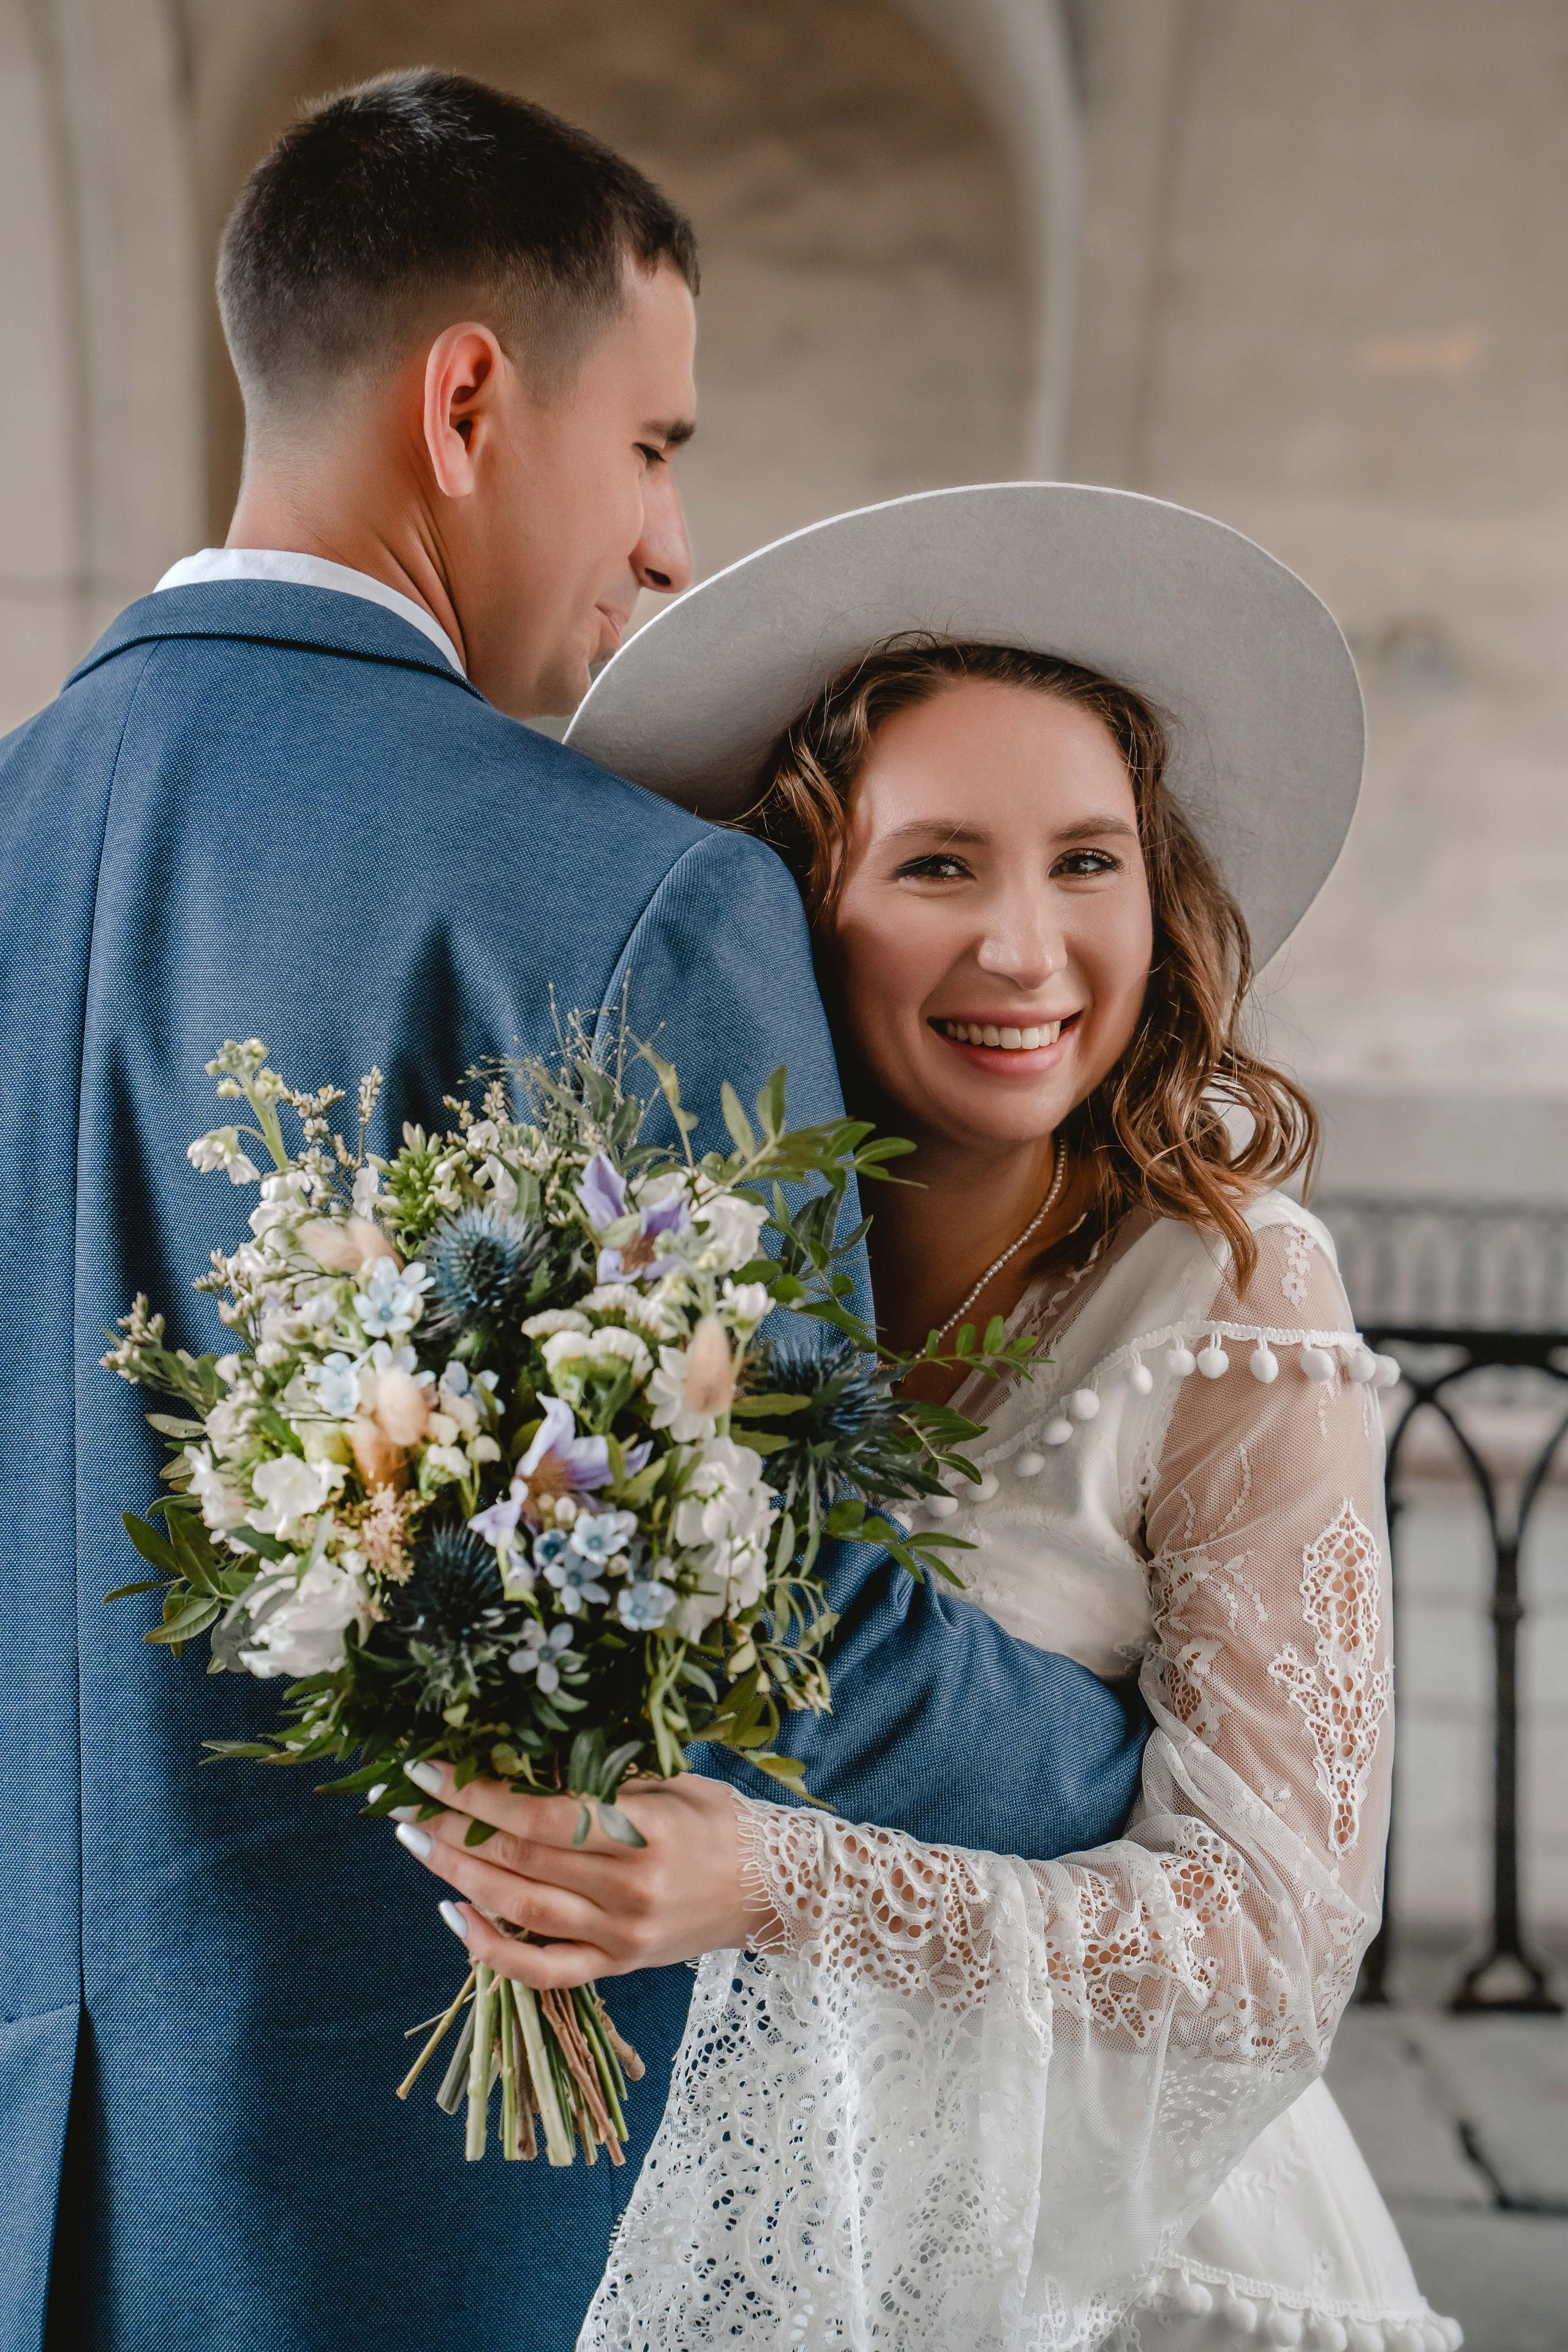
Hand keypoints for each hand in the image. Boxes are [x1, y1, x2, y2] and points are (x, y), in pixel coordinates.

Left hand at [389, 1764, 773, 1988]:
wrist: (774, 1890)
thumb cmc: (721, 1822)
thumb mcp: (671, 1783)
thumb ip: (604, 1781)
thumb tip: (519, 1767)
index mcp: (645, 1833)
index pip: (542, 1814)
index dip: (479, 1794)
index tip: (432, 1770)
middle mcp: (629, 1889)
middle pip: (520, 1859)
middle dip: (453, 1829)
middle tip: (405, 1805)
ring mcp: (620, 1936)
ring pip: (520, 1910)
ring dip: (458, 1877)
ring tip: (416, 1845)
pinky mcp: (616, 1968)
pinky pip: (542, 1970)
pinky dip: (491, 1950)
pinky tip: (453, 1917)